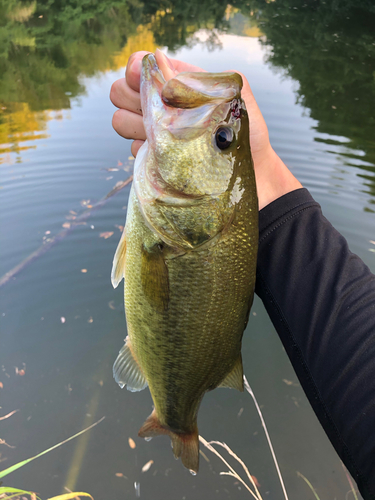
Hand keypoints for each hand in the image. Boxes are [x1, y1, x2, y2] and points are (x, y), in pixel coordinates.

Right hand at [110, 50, 301, 209]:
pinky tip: (170, 158)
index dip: (136, 71)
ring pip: (119, 121)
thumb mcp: (234, 95)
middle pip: (119, 91)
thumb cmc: (248, 134)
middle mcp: (162, 107)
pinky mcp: (154, 160)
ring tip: (167, 138)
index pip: (140, 65)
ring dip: (136, 126)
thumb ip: (201, 77)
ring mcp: (155, 134)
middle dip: (132, 99)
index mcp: (178, 84)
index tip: (148, 84)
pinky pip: (132, 150)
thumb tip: (163, 67)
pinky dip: (146, 152)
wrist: (251, 178)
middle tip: (160, 115)